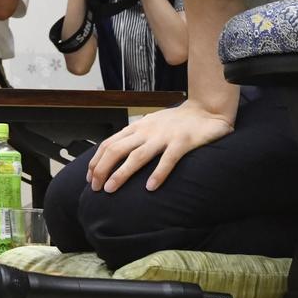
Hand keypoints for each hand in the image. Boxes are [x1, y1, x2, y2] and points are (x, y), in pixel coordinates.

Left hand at [86, 101, 234, 192]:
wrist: (207, 108)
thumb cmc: (177, 121)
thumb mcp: (151, 125)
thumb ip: (136, 138)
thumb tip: (116, 156)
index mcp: (138, 127)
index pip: (109, 143)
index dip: (96, 160)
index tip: (90, 177)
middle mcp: (147, 131)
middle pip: (116, 150)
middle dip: (102, 169)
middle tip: (95, 187)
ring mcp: (164, 136)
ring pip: (137, 156)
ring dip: (121, 173)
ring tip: (110, 188)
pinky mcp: (183, 141)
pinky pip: (168, 159)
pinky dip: (158, 173)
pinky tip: (150, 187)